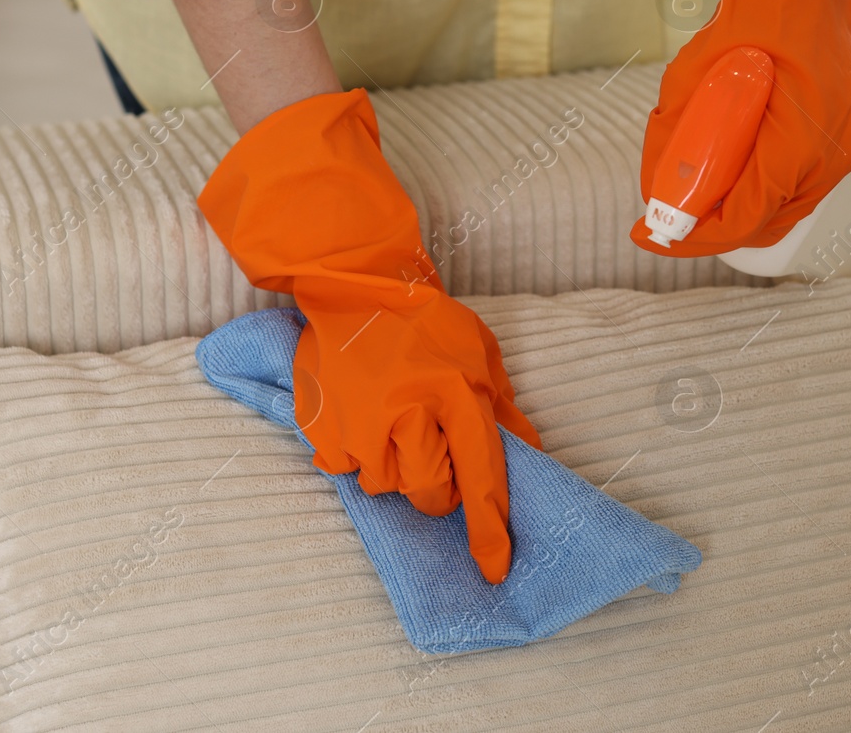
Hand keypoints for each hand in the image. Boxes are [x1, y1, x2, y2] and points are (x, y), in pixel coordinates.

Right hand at [197, 89, 539, 583]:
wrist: (351, 282)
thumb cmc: (423, 318)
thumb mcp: (479, 352)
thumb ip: (501, 407)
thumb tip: (528, 453)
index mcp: (453, 393)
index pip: (479, 475)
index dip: (488, 528)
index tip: (495, 569)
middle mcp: (407, 412)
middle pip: (428, 493)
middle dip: (436, 488)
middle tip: (432, 453)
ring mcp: (359, 422)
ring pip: (386, 486)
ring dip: (394, 468)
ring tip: (391, 422)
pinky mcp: (323, 425)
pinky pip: (344, 468)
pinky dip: (355, 453)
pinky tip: (360, 415)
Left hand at [633, 0, 850, 256]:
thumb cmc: (753, 9)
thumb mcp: (694, 73)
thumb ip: (677, 139)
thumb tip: (657, 197)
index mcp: (805, 134)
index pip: (749, 215)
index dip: (696, 234)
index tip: (651, 236)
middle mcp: (836, 149)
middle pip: (768, 222)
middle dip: (712, 228)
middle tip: (661, 224)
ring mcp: (846, 143)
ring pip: (784, 208)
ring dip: (735, 211)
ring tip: (685, 200)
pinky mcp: (842, 134)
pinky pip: (798, 184)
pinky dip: (759, 191)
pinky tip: (724, 179)